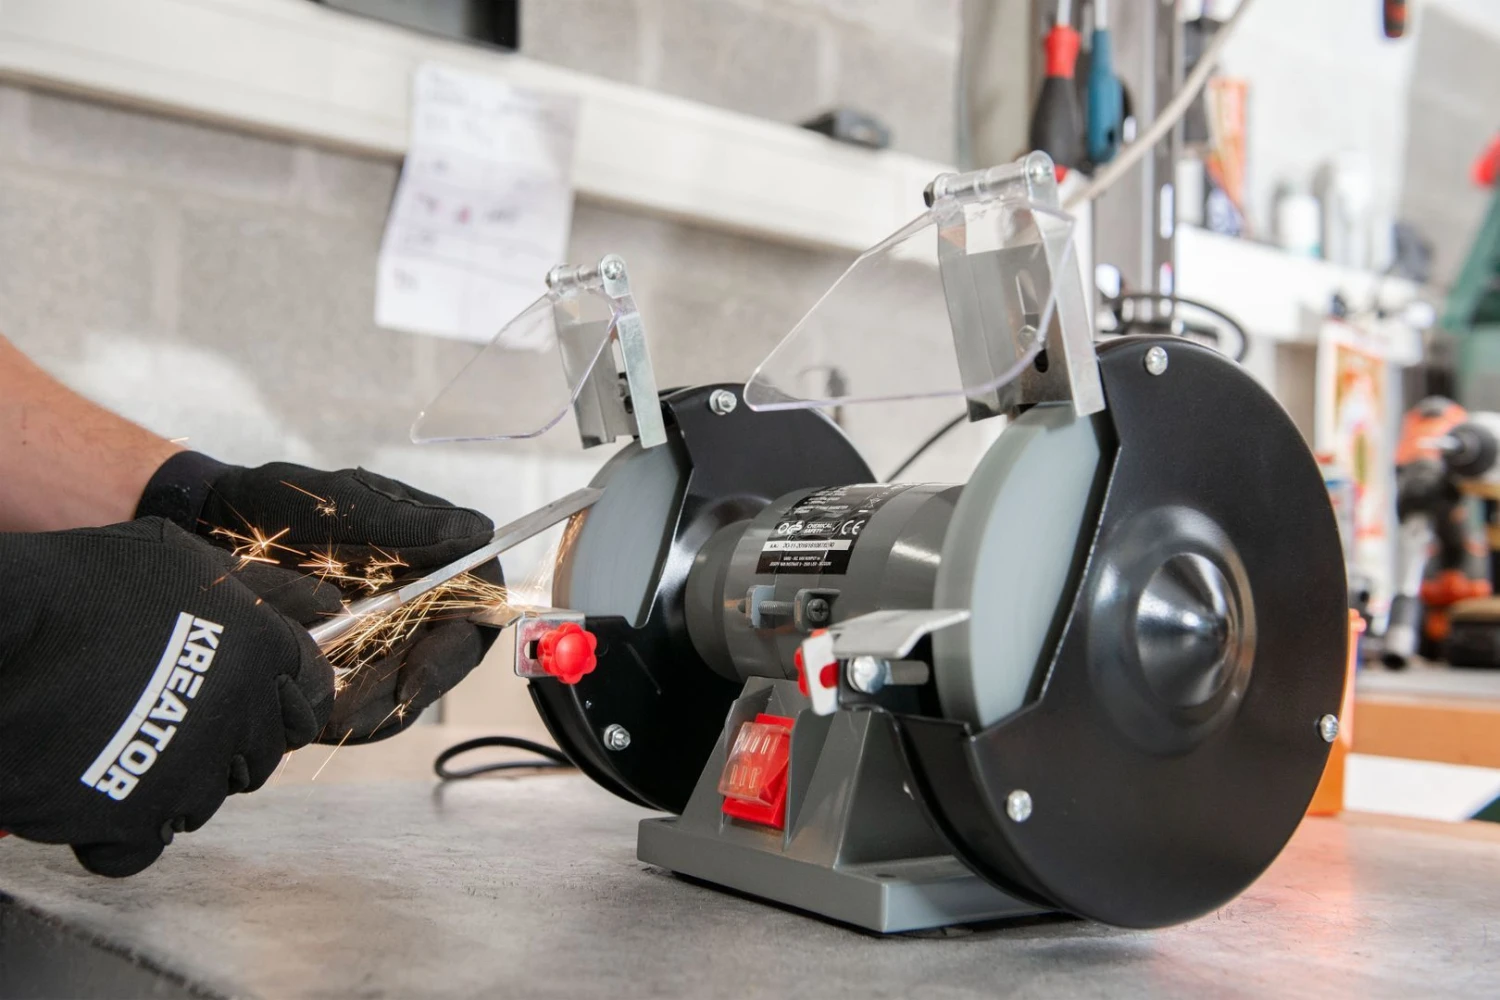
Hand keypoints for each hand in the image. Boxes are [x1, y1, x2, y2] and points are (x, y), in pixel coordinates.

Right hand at [0, 519, 332, 875]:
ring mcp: (188, 773)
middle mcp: (238, 715)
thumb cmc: (78, 585)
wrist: (0, 633)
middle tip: (169, 722)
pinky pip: (142, 848)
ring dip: (166, 784)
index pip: (308, 698)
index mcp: (262, 652)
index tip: (246, 702)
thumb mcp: (176, 559)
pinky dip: (116, 832)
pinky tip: (93, 793)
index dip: (277, 701)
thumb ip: (239, 594)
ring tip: (119, 745)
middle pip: (258, 757)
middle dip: (222, 745)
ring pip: (201, 803)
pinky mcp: (130, 820)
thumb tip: (295, 612)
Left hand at [137, 456, 501, 742]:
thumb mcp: (339, 506)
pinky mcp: (349, 663)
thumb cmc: (275, 504)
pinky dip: (347, 711)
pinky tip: (318, 713)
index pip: (479, 596)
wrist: (202, 528)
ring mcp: (385, 631)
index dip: (463, 635)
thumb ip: (407, 525)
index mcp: (432, 550)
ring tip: (333, 713)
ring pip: (408, 685)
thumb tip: (478, 533)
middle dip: (415, 683)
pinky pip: (366, 702)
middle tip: (375, 703)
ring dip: (378, 706)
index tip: (424, 666)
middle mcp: (419, 594)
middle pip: (450, 653)